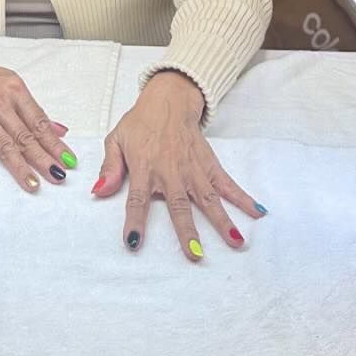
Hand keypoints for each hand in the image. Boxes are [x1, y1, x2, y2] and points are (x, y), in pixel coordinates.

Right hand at [0, 52, 75, 191]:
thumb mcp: (15, 86)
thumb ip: (36, 111)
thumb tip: (59, 131)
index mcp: (16, 92)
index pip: (39, 122)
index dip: (54, 142)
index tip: (68, 159)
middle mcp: (0, 105)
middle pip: (24, 136)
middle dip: (42, 158)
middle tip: (57, 175)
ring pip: (4, 145)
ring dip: (19, 166)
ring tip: (33, 183)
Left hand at [92, 72, 264, 259]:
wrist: (168, 100)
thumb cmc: (139, 124)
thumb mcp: (116, 140)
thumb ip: (109, 168)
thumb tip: (99, 191)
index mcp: (145, 168)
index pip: (137, 200)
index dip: (135, 221)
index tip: (133, 243)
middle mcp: (171, 172)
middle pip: (179, 205)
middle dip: (188, 231)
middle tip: (196, 255)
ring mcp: (193, 169)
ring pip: (208, 199)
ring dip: (222, 220)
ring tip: (236, 241)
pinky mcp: (209, 164)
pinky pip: (226, 183)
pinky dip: (242, 197)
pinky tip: (257, 212)